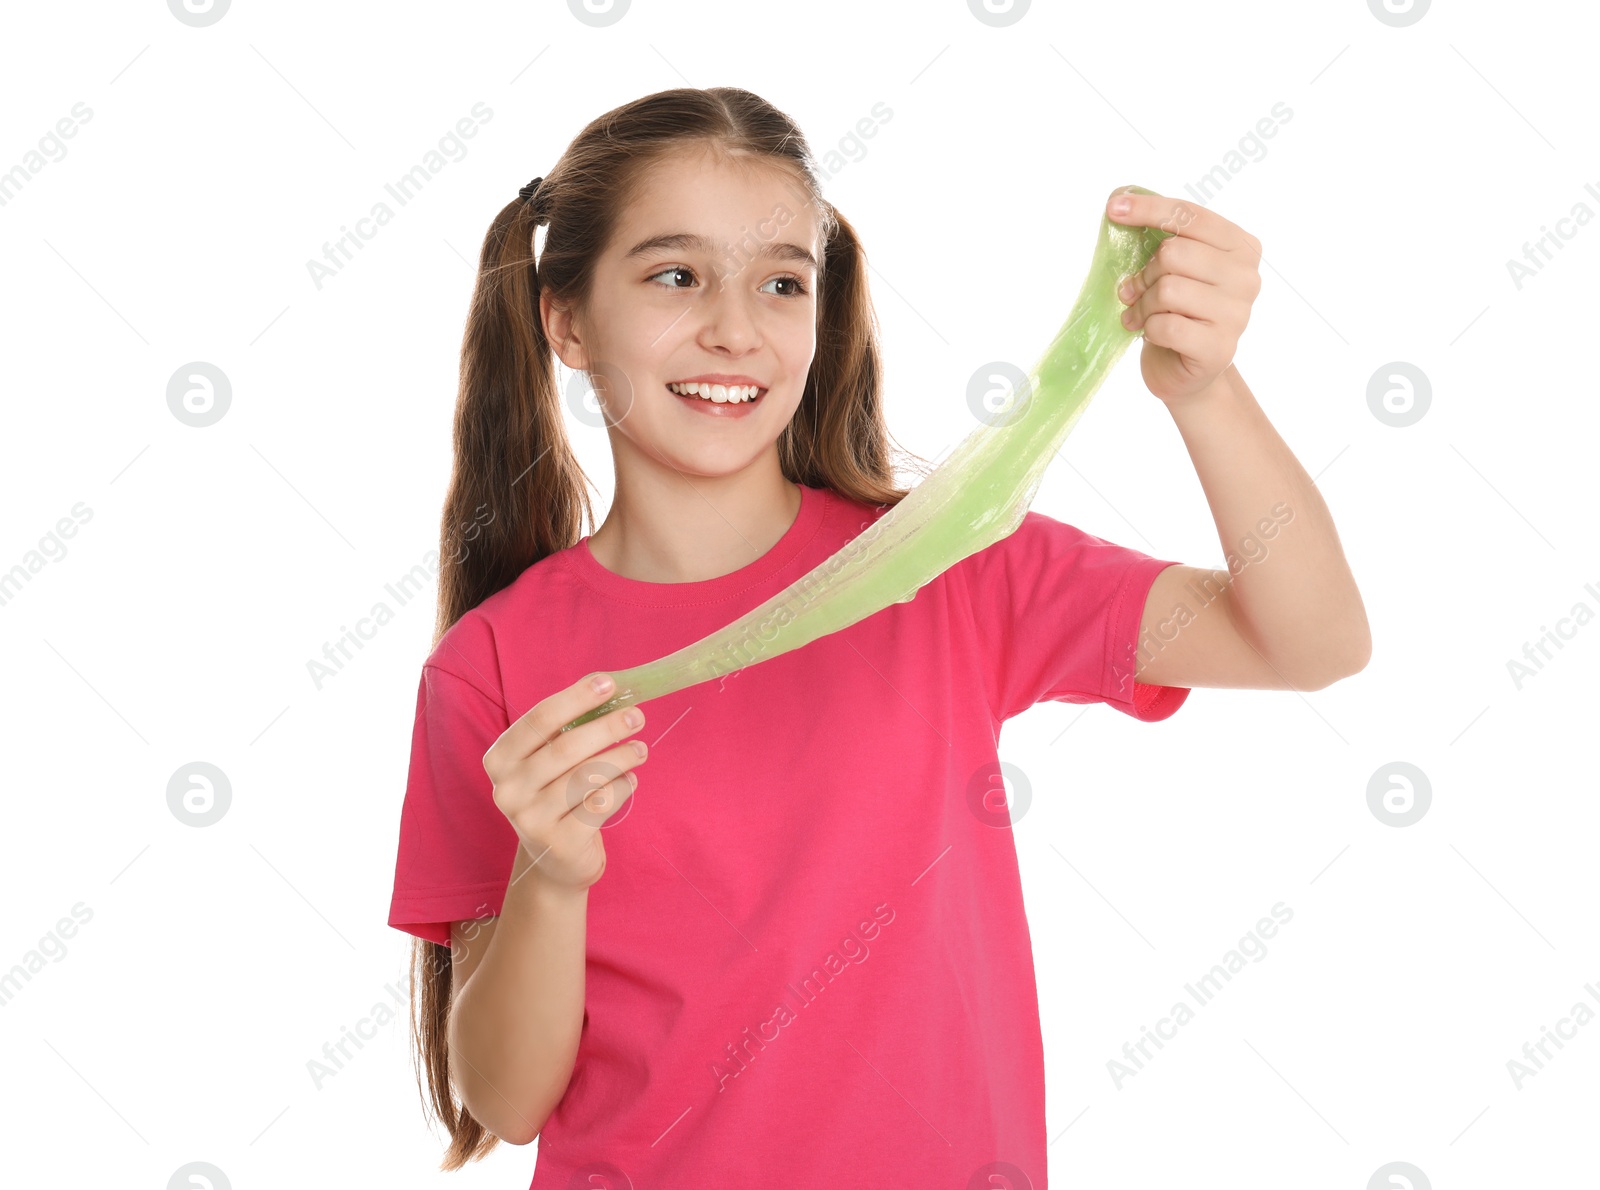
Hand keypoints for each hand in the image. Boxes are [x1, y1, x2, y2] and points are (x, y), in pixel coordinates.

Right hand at [483, 673, 648, 891]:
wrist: (554, 860)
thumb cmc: (554, 795)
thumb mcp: (548, 761)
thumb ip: (568, 728)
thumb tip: (608, 687)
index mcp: (500, 759)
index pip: (539, 719)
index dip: (576, 698)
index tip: (609, 683)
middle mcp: (508, 789)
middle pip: (565, 747)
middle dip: (607, 727)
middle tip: (636, 716)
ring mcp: (531, 820)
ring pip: (586, 776)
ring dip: (621, 757)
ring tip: (640, 749)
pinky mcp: (560, 843)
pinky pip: (601, 804)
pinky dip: (622, 787)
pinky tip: (630, 780)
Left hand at [1106, 188, 1261, 404]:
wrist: (1188, 372)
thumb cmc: (1178, 313)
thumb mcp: (1175, 269)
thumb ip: (1163, 240)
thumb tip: (1120, 203)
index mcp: (1241, 246)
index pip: (1190, 215)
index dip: (1149, 209)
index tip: (1114, 207)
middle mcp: (1246, 276)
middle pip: (1175, 253)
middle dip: (1144, 273)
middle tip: (1134, 291)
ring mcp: (1238, 313)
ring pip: (1169, 289)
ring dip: (1143, 304)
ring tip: (1140, 315)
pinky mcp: (1219, 347)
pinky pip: (1166, 325)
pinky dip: (1149, 329)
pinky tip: (1152, 333)